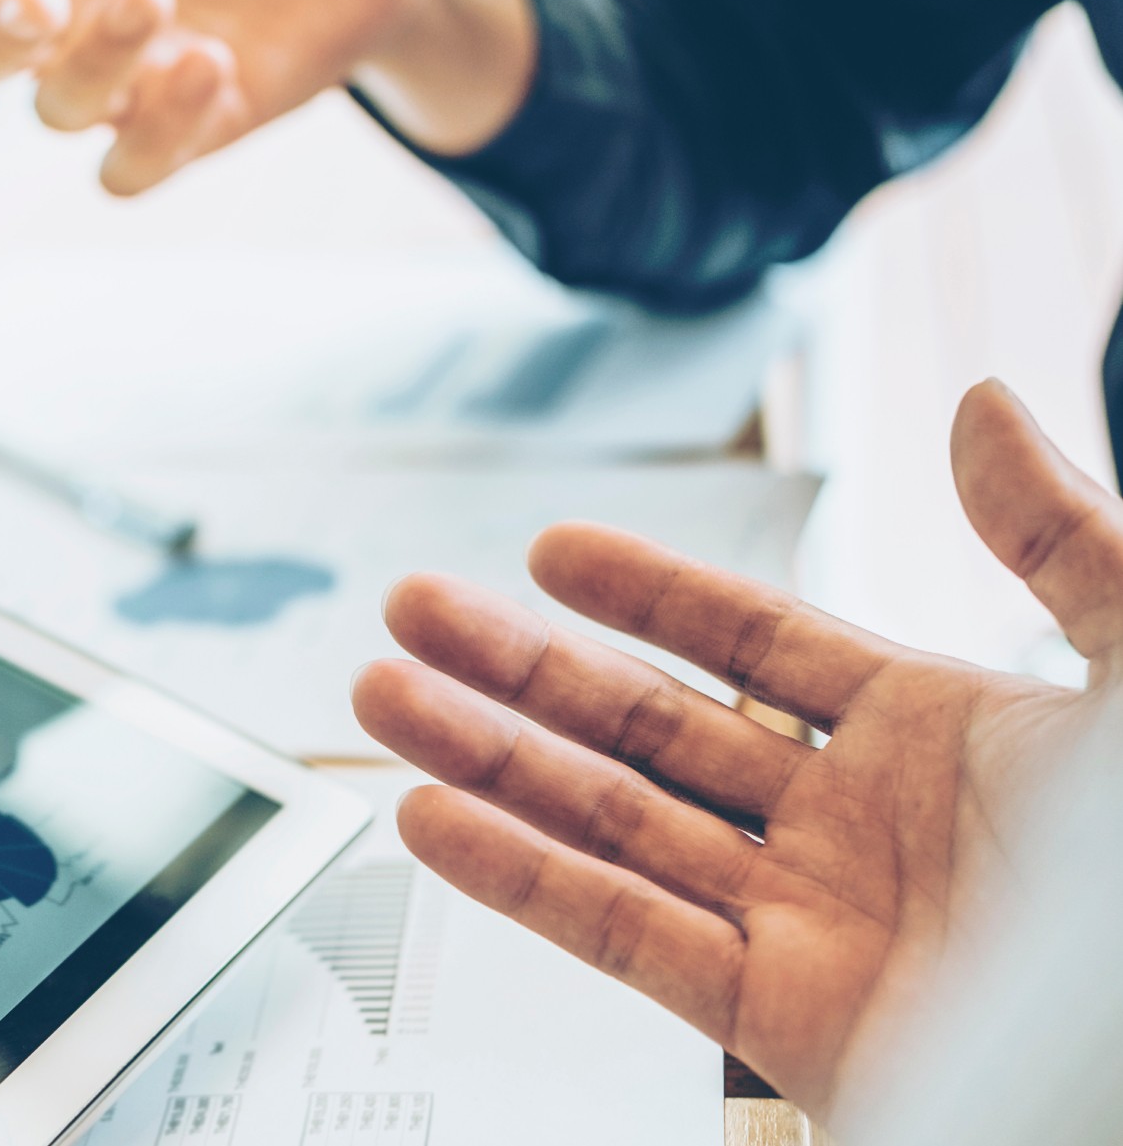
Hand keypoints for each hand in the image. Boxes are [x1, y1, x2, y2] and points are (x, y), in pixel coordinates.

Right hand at [353, 379, 1120, 1119]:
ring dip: (488, 762)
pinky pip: (625, 939)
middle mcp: (853, 830)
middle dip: (519, 668)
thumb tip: (986, 409)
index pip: (755, 647)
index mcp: (937, 740)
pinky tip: (435, 820)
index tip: (548, 550)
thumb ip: (1063, 542)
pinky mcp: (783, 1024)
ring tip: (380, 698)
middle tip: (413, 610)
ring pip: (609, 826)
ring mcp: (810, 926)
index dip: (648, 594)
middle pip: (645, 730)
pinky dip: (521, 881)